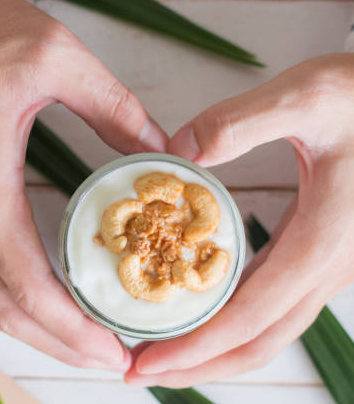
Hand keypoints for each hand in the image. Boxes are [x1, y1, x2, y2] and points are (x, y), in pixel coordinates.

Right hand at [0, 0, 167, 369]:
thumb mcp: (58, 58)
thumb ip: (113, 107)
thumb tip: (158, 150)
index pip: (23, 278)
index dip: (69, 325)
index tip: (111, 350)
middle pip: (5, 304)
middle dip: (58, 344)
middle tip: (112, 362)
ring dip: (41, 328)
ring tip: (90, 343)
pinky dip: (24, 298)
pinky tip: (58, 301)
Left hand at [126, 53, 353, 385]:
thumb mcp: (305, 96)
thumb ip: (238, 122)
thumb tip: (177, 154)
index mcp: (321, 242)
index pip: (249, 317)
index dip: (195, 347)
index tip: (147, 360)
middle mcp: (325, 267)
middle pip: (257, 342)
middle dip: (197, 364)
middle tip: (141, 370)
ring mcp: (321, 265)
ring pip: (265, 331)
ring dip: (211, 349)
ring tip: (159, 350)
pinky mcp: (313, 254)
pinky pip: (269, 304)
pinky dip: (228, 321)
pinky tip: (197, 312)